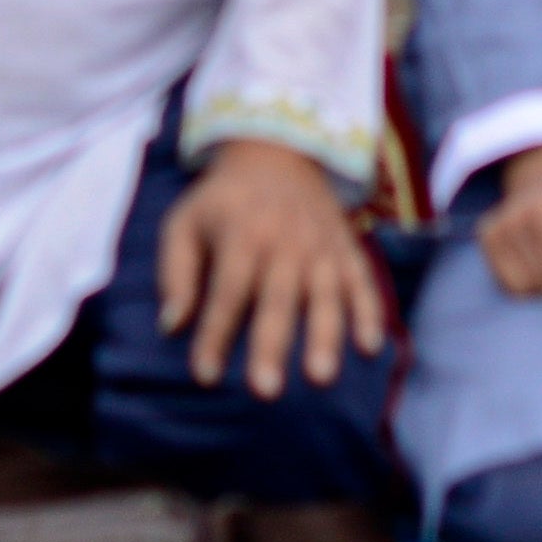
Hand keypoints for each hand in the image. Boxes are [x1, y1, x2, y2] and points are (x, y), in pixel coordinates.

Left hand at [150, 137, 383, 400]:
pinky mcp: (348, 250)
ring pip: (326, 295)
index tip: (205, 377)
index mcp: (241, 234)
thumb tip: (171, 327)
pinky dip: (370, 313)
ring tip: (321, 378)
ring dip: (325, 336)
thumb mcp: (184, 222)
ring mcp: (322, 247)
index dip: (215, 334)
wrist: (279, 150)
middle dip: (272, 345)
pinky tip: (370, 347)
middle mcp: (285, 242)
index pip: (227, 291)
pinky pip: (363, 282)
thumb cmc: (223, 201)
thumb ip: (176, 273)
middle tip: (266, 391)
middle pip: (278, 299)